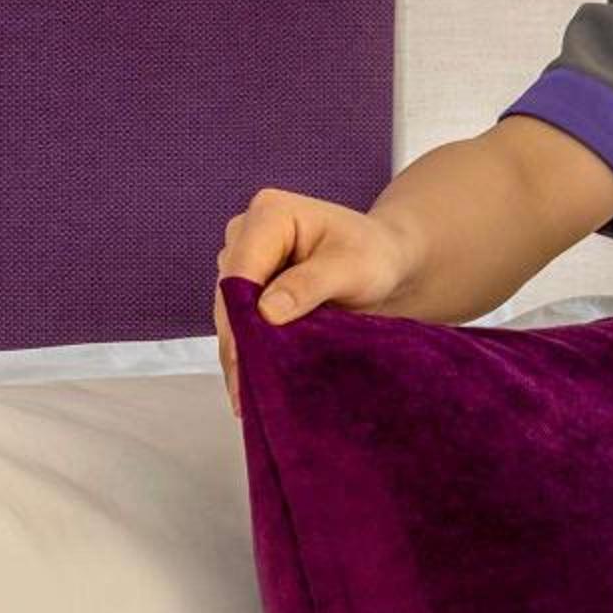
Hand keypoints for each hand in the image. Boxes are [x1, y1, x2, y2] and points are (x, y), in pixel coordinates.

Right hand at [213, 187, 418, 417]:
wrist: (385, 263)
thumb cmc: (374, 257)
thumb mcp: (352, 268)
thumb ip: (309, 285)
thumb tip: (265, 312)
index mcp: (270, 213)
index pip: (241, 269)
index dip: (238, 316)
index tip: (245, 360)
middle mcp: (247, 232)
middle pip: (228, 294)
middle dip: (236, 342)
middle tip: (244, 394)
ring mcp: (244, 260)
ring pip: (228, 313)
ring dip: (238, 353)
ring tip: (246, 399)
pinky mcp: (248, 287)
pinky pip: (238, 322)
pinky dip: (246, 352)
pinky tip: (250, 387)